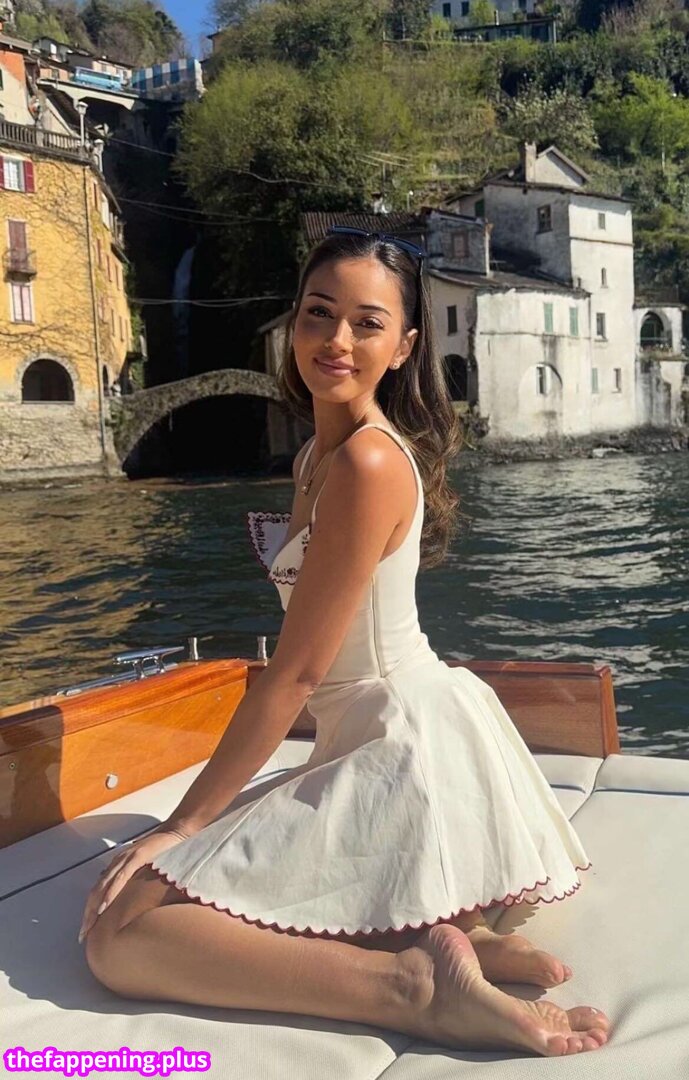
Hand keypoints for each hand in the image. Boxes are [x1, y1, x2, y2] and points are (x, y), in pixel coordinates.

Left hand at [78, 825, 190, 944]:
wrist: (178, 832)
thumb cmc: (164, 852)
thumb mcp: (146, 869)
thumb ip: (133, 879)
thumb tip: (125, 899)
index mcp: (118, 867)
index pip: (98, 892)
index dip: (90, 911)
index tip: (86, 931)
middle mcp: (117, 862)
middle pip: (95, 892)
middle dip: (87, 915)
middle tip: (82, 936)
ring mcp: (125, 859)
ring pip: (103, 886)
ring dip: (94, 908)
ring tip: (88, 926)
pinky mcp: (137, 857)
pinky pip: (120, 878)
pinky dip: (110, 893)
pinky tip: (104, 906)